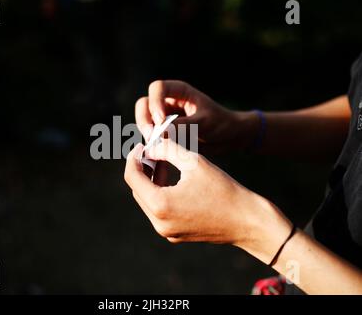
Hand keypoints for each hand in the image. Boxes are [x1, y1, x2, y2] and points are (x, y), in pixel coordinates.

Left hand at [124, 139, 292, 264]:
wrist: (248, 222)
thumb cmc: (223, 189)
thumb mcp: (194, 162)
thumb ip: (167, 149)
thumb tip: (150, 146)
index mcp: (160, 205)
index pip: (132, 178)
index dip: (134, 158)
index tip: (141, 146)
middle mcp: (159, 223)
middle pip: (138, 190)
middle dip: (143, 169)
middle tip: (154, 152)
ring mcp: (167, 232)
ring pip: (148, 201)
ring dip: (152, 181)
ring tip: (165, 162)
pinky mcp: (176, 235)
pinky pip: (160, 211)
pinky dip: (161, 194)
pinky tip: (173, 180)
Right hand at [135, 80, 258, 152]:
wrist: (229, 138)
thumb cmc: (221, 124)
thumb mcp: (204, 123)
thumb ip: (183, 126)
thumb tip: (159, 132)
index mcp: (179, 92)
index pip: (157, 88)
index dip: (155, 103)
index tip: (161, 121)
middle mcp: (168, 102)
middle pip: (144, 104)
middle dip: (145, 121)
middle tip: (153, 137)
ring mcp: (164, 118)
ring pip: (145, 122)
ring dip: (147, 134)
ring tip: (157, 148)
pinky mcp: (165, 133)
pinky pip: (151, 137)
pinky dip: (152, 145)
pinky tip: (158, 155)